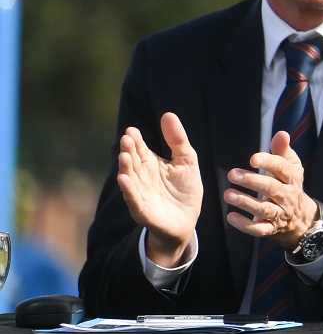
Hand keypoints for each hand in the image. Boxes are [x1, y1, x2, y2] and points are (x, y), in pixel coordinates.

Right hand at [117, 113, 202, 267]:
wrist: (188, 219)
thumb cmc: (185, 189)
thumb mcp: (186, 161)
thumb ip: (178, 140)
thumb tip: (168, 114)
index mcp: (151, 164)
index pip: (140, 149)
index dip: (136, 140)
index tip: (132, 130)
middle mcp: (142, 177)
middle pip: (133, 162)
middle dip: (129, 151)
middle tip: (126, 140)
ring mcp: (140, 194)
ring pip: (130, 179)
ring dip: (125, 168)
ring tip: (124, 156)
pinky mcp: (143, 210)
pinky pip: (133, 200)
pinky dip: (129, 190)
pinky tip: (124, 180)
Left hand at [222, 129, 318, 249]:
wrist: (300, 217)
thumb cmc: (288, 185)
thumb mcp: (290, 166)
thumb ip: (282, 150)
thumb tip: (281, 133)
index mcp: (293, 178)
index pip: (283, 169)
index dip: (269, 163)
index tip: (252, 159)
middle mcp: (287, 196)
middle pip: (272, 189)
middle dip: (252, 181)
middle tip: (232, 174)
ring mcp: (280, 214)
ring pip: (264, 209)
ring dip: (246, 202)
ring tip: (228, 194)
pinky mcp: (270, 229)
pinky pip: (259, 229)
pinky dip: (245, 225)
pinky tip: (231, 216)